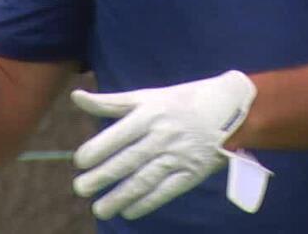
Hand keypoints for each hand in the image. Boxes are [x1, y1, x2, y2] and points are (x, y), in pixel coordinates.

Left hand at [70, 71, 256, 220]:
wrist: (231, 108)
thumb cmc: (182, 101)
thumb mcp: (149, 96)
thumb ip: (112, 102)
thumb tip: (76, 97)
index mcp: (152, 112)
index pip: (121, 133)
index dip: (99, 148)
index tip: (80, 161)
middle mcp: (165, 134)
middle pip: (129, 160)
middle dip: (102, 176)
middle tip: (80, 188)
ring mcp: (179, 155)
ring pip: (145, 180)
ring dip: (120, 197)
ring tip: (99, 209)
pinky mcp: (192, 172)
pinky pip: (166, 192)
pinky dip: (146, 203)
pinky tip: (128, 211)